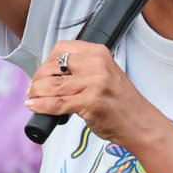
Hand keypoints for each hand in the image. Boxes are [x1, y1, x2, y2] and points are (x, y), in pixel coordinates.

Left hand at [25, 41, 159, 146]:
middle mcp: (97, 64)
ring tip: (32, 98)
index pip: (61, 49)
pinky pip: (56, 103)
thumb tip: (50, 74)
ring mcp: (94, 83)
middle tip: (34, 90)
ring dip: (36, 93)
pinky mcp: (90, 103)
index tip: (42, 75)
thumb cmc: (120, 103)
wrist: (139, 123)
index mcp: (98, 53)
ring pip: (52, 86)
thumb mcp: (104, 74)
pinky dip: (41, 106)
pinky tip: (33, 106)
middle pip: (53, 67)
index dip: (45, 62)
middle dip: (38, 80)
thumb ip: (82, 69)